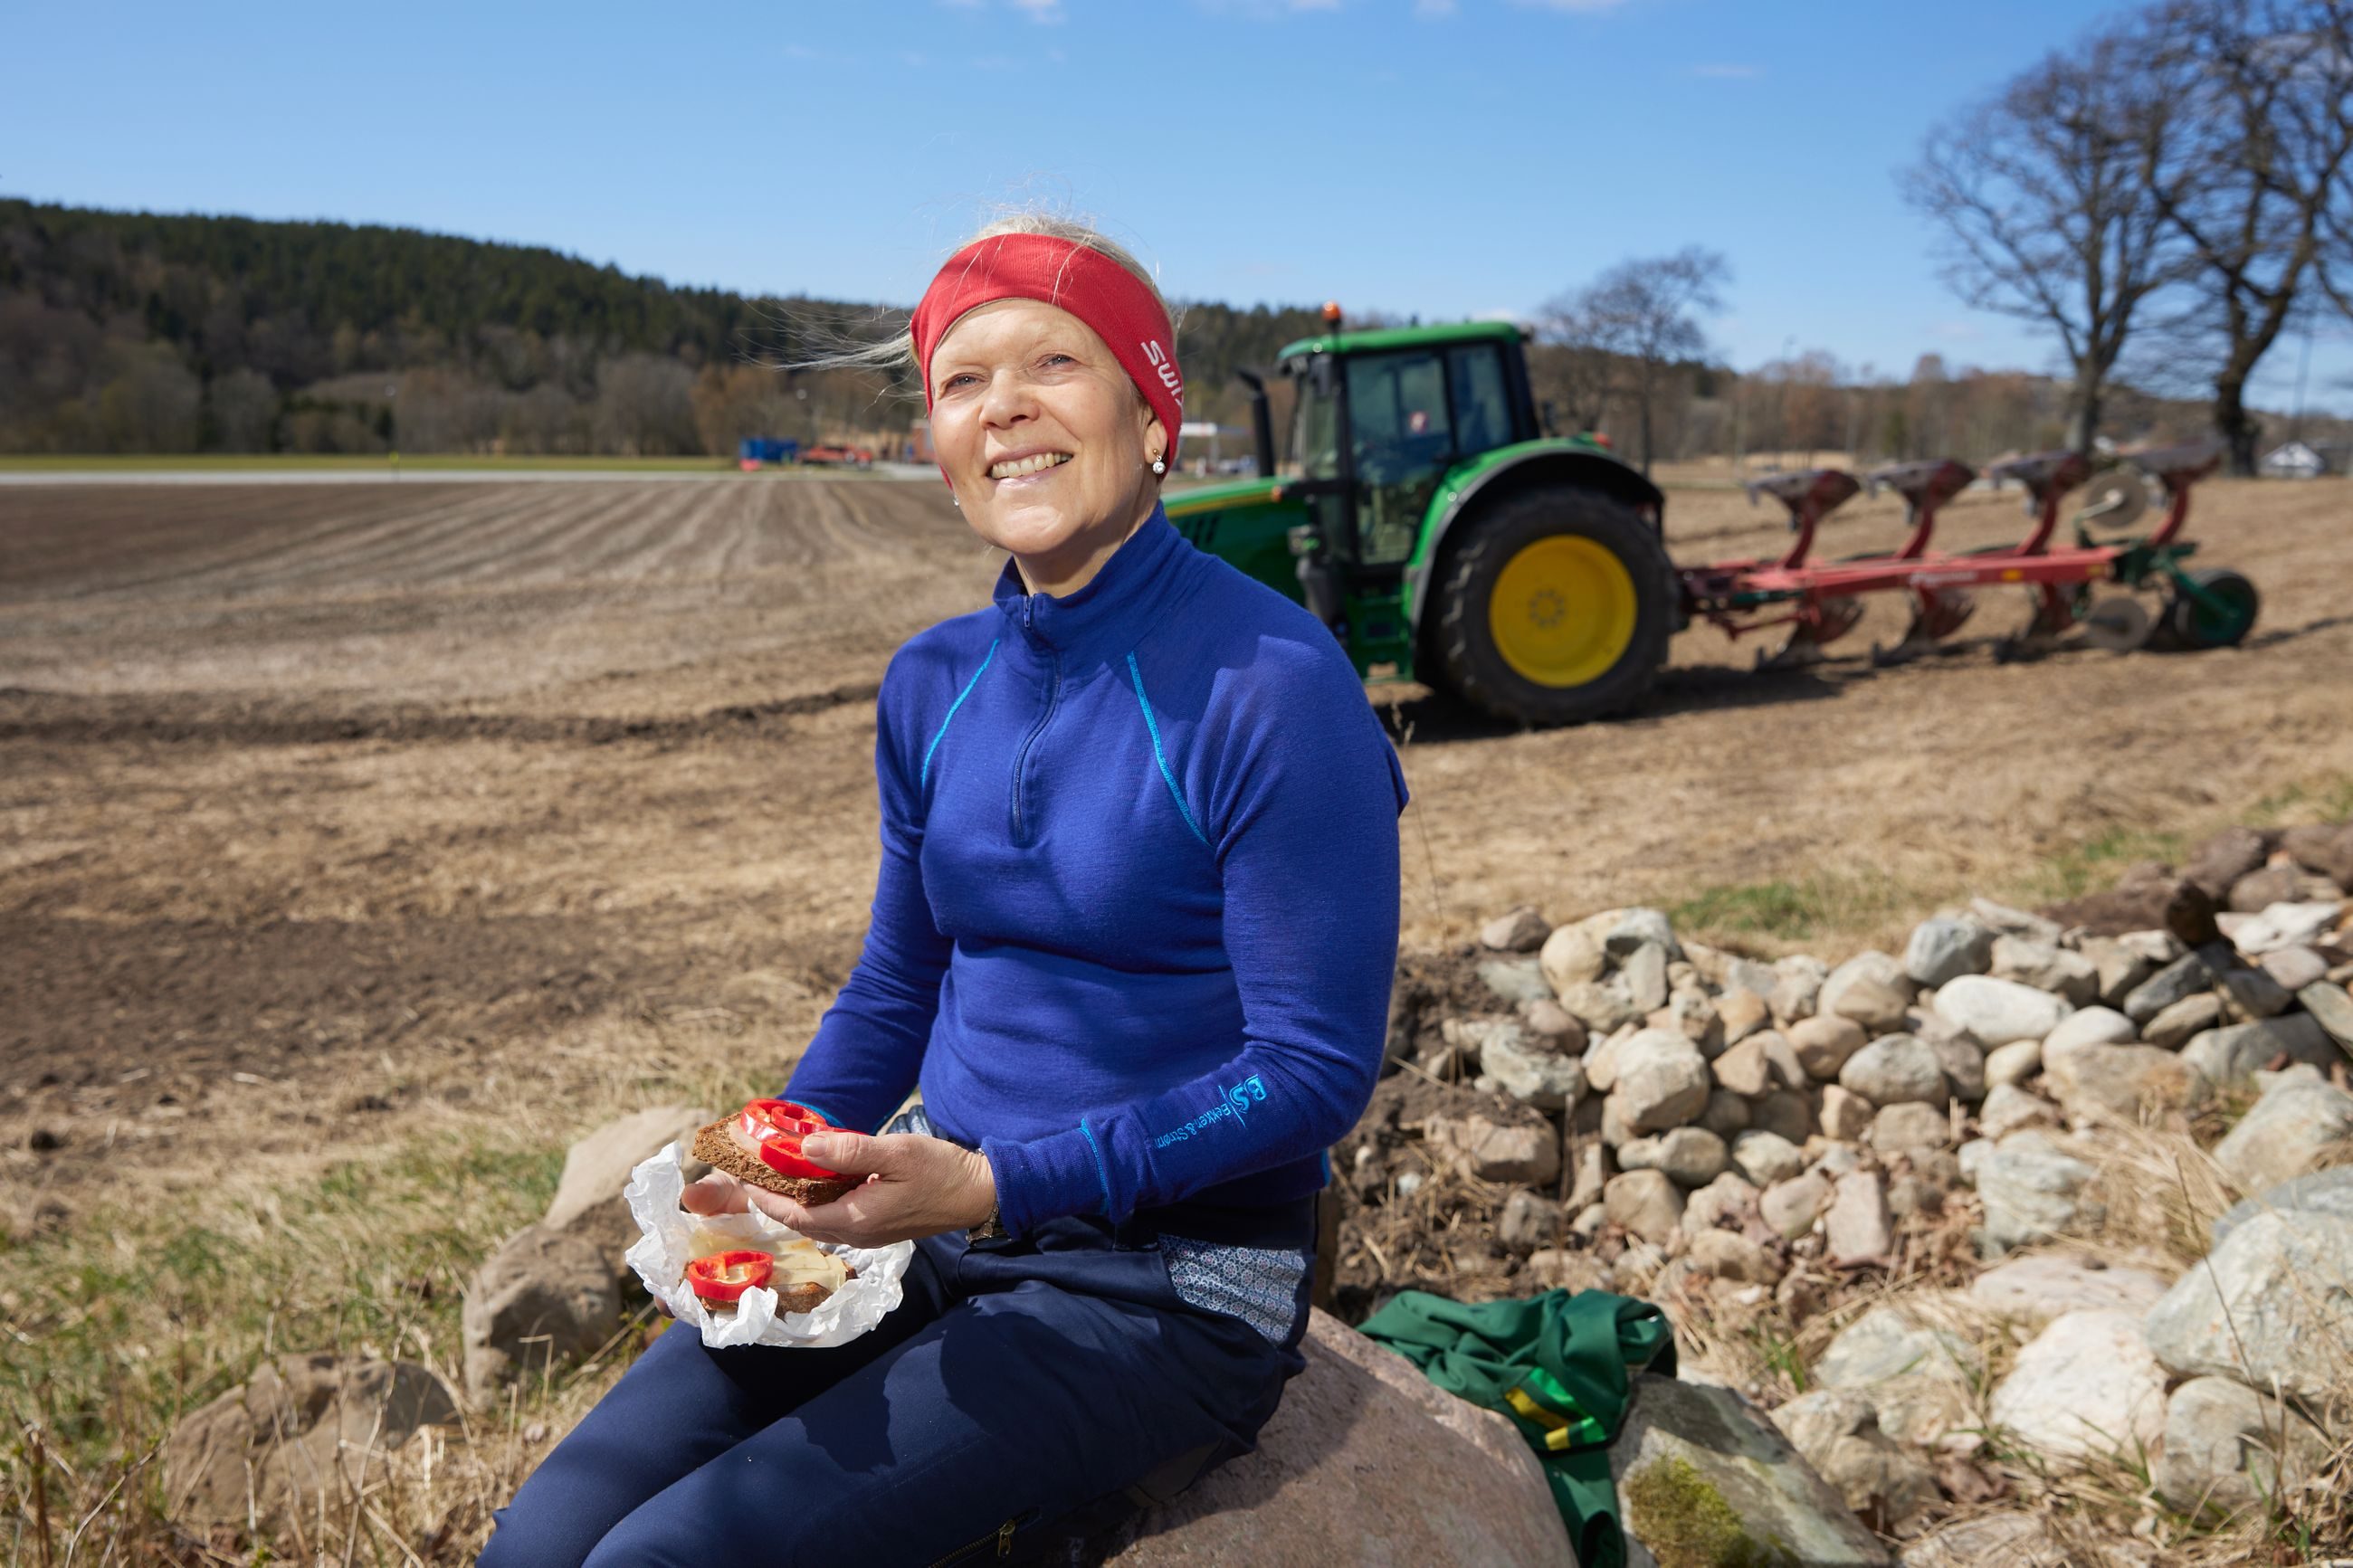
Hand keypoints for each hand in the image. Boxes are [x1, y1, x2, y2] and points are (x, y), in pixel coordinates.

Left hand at [741, 1131, 995, 1246]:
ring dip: (794, 1201)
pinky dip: (815, 1201)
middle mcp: (857, 1234)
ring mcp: (868, 1234)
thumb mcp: (897, 1153)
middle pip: (801, 1222)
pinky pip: (834, 1218)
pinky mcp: (877, 1227)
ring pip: (817, 1221)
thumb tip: (804, 1148)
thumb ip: (850, 1151)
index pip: (795, 1215)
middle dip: (774, 1199)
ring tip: (777, 1172)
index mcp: (856, 1219)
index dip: (766, 1198)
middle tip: (753, 1172)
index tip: (744, 1175)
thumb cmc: (941, 1171)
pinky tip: (815, 1179)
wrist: (978, 1194)